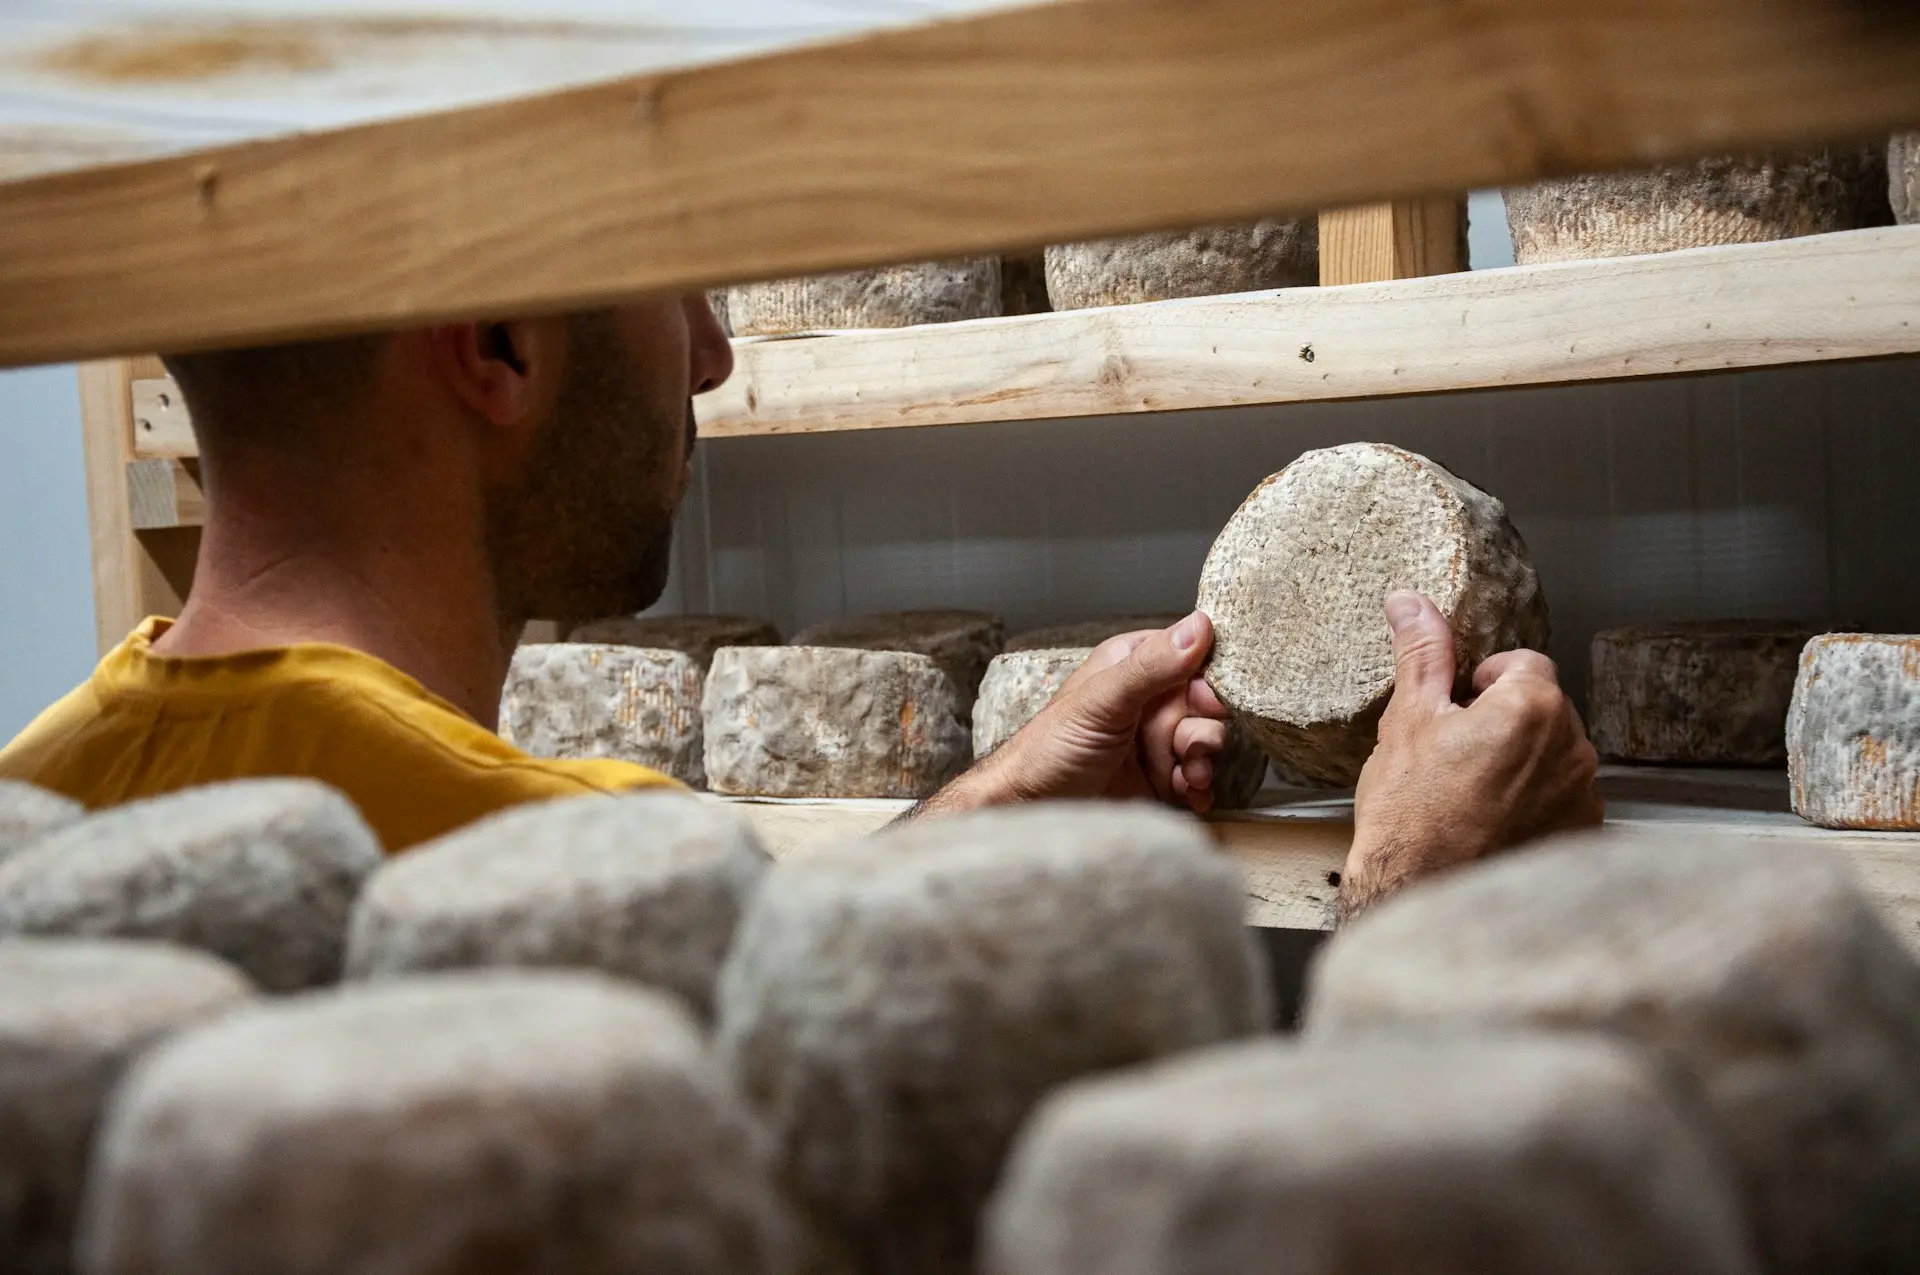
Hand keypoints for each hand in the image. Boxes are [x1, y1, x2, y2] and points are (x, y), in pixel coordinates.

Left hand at [913, 612, 1232, 817]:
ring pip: (1206, 741)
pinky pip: (1198, 776)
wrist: (1031, 808)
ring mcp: (1155, 738)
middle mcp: (1148, 698)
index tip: (1208, 705)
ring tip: (1186, 776)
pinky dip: (1199, 788)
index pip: (1193, 658)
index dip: (1207, 683)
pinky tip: (1189, 794)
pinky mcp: (1159, 776)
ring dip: (1202, 761)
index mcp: (1133, 664)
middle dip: (1203, 730)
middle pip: (1205, 704)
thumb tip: (1199, 626)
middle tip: (1187, 748)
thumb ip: (1151, 666)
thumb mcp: (1103, 701)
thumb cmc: (1049, 748)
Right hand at [1339, 591, 1601, 920]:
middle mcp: (1571, 746)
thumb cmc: (1411, 815)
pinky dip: (1535, 802)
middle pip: (1543, 708)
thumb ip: (1422, 655)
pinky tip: (1492, 822)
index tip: (1458, 709)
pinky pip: (1562, 797)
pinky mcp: (1583, 833)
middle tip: (1456, 755)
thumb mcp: (1407, 721)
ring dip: (1522, 762)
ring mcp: (1581, 794)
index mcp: (1531, 707)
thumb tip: (1411, 604)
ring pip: (1553, 754)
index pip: (1524, 664)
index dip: (1484, 682)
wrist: (1422, 895)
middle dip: (1505, 721)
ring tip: (1471, 794)